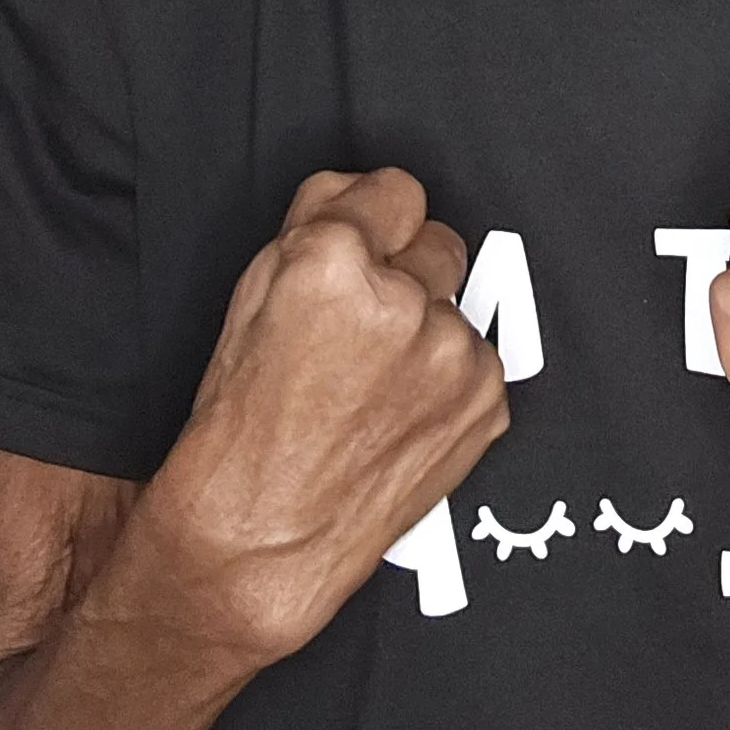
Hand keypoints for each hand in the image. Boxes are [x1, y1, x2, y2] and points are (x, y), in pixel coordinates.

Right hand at [149, 167, 507, 663]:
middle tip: (358, 332)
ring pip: (457, 306)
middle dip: (404, 274)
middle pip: (437, 242)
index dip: (373, 219)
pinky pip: (477, 360)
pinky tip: (398, 415)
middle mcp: (404, 299)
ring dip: (426, 331)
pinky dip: (447, 381)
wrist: (263, 540)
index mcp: (333, 261)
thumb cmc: (242, 429)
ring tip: (372, 387)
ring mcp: (453, 353)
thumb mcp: (249, 302)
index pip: (395, 189)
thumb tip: (352, 190)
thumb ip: (311, 226)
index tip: (364, 245)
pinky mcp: (487, 399)